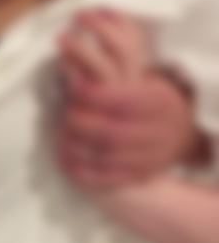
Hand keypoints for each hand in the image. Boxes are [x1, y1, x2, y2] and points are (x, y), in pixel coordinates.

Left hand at [58, 74, 201, 188]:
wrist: (181, 136)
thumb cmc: (150, 104)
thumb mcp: (143, 81)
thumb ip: (114, 75)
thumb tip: (73, 64)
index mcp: (160, 102)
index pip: (124, 100)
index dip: (95, 96)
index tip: (73, 89)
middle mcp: (158, 132)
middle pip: (112, 132)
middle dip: (82, 123)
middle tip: (66, 116)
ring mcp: (148, 158)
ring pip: (106, 157)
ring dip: (76, 147)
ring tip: (62, 136)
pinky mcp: (137, 176)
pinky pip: (105, 178)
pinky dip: (82, 170)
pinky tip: (67, 159)